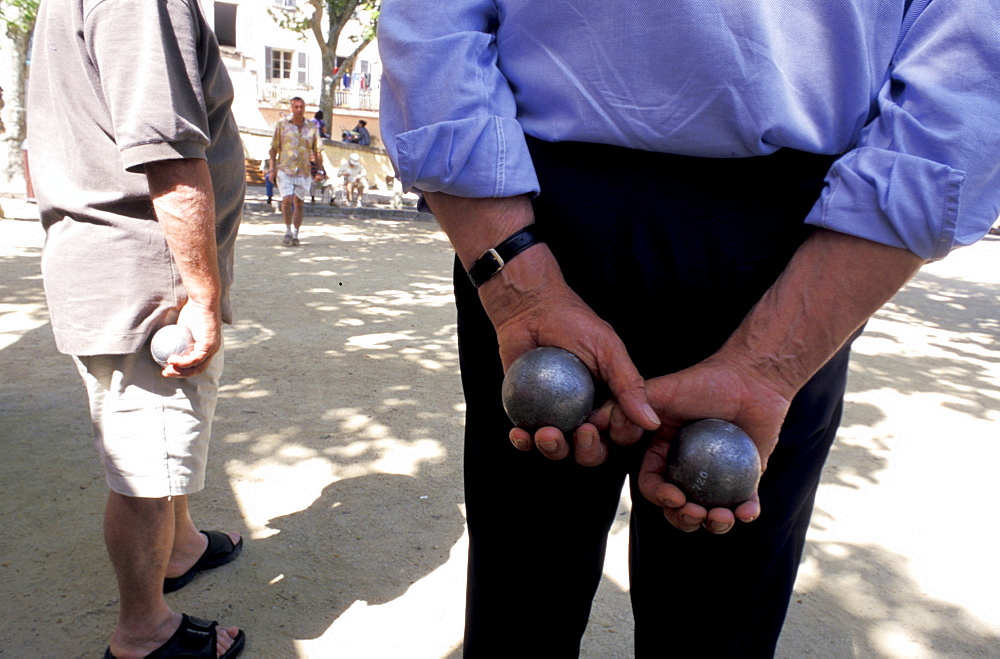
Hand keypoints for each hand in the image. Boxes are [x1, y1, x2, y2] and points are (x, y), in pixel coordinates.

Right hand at [161, 298, 221, 377]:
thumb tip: (165, 344)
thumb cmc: (193, 311)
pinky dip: (182, 362)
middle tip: (165, 372)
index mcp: (207, 347)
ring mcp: (212, 348)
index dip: (182, 370)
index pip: (197, 364)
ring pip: (196, 367)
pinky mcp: (209, 345)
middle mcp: (212, 350)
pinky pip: (194, 359)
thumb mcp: (185, 328)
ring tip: (167, 368)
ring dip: (180, 370)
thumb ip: (180, 338)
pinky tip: (171, 360)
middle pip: (197, 369)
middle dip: (180, 374)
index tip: (168, 368)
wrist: (202, 301)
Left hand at [487, 250, 659, 464]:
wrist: (530, 308)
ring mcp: (555, 416)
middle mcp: (585, 414)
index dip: (620, 435)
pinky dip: (523, 442)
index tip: (611, 420)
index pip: (622, 433)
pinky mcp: (527, 413)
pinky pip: (526, 438)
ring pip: (559, 450)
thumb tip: (652, 422)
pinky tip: (521, 434)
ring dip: (555, 450)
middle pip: (593, 451)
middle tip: (584, 431)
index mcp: (610, 402)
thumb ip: (629, 384)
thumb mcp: (608, 349)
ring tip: (548, 434)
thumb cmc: (574, 323)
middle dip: (589, 450)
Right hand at [595, 356, 790, 532]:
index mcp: (661, 455)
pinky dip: (746, 512)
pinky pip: (745, 504)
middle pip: (677, 508)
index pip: (652, 484)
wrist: (749, 377)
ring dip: (714, 524)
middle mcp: (685, 470)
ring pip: (709, 514)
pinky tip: (746, 512)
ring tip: (724, 517)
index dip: (658, 496)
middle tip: (697, 512)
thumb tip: (599, 426)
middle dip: (684, 519)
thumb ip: (628, 407)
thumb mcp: (659, 391)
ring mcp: (716, 477)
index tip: (674, 495)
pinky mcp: (745, 478)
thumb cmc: (702, 382)